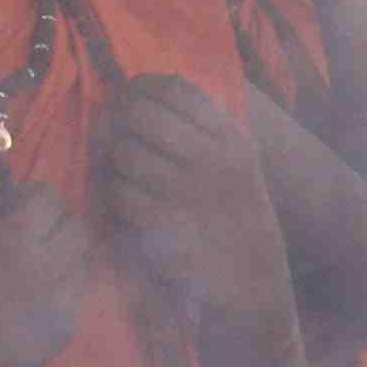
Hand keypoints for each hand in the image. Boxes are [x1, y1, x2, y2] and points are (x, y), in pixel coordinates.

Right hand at [0, 172, 91, 366]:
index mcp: (14, 242)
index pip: (51, 199)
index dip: (35, 195)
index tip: (18, 204)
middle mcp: (48, 270)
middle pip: (78, 227)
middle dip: (58, 220)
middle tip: (30, 230)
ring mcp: (61, 304)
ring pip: (85, 260)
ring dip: (66, 251)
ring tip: (35, 260)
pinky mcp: (62, 333)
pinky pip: (79, 295)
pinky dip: (66, 285)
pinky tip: (37, 292)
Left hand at [100, 76, 288, 333]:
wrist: (251, 280)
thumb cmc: (236, 213)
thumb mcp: (237, 162)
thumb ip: (202, 127)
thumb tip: (141, 90)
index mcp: (231, 139)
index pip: (175, 90)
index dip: (141, 86)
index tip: (131, 94)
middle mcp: (211, 160)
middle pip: (141, 116)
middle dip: (120, 119)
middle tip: (117, 130)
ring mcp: (187, 193)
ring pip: (123, 154)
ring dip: (115, 161)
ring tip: (126, 171)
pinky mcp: (164, 226)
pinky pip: (119, 194)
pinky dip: (117, 196)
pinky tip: (129, 202)